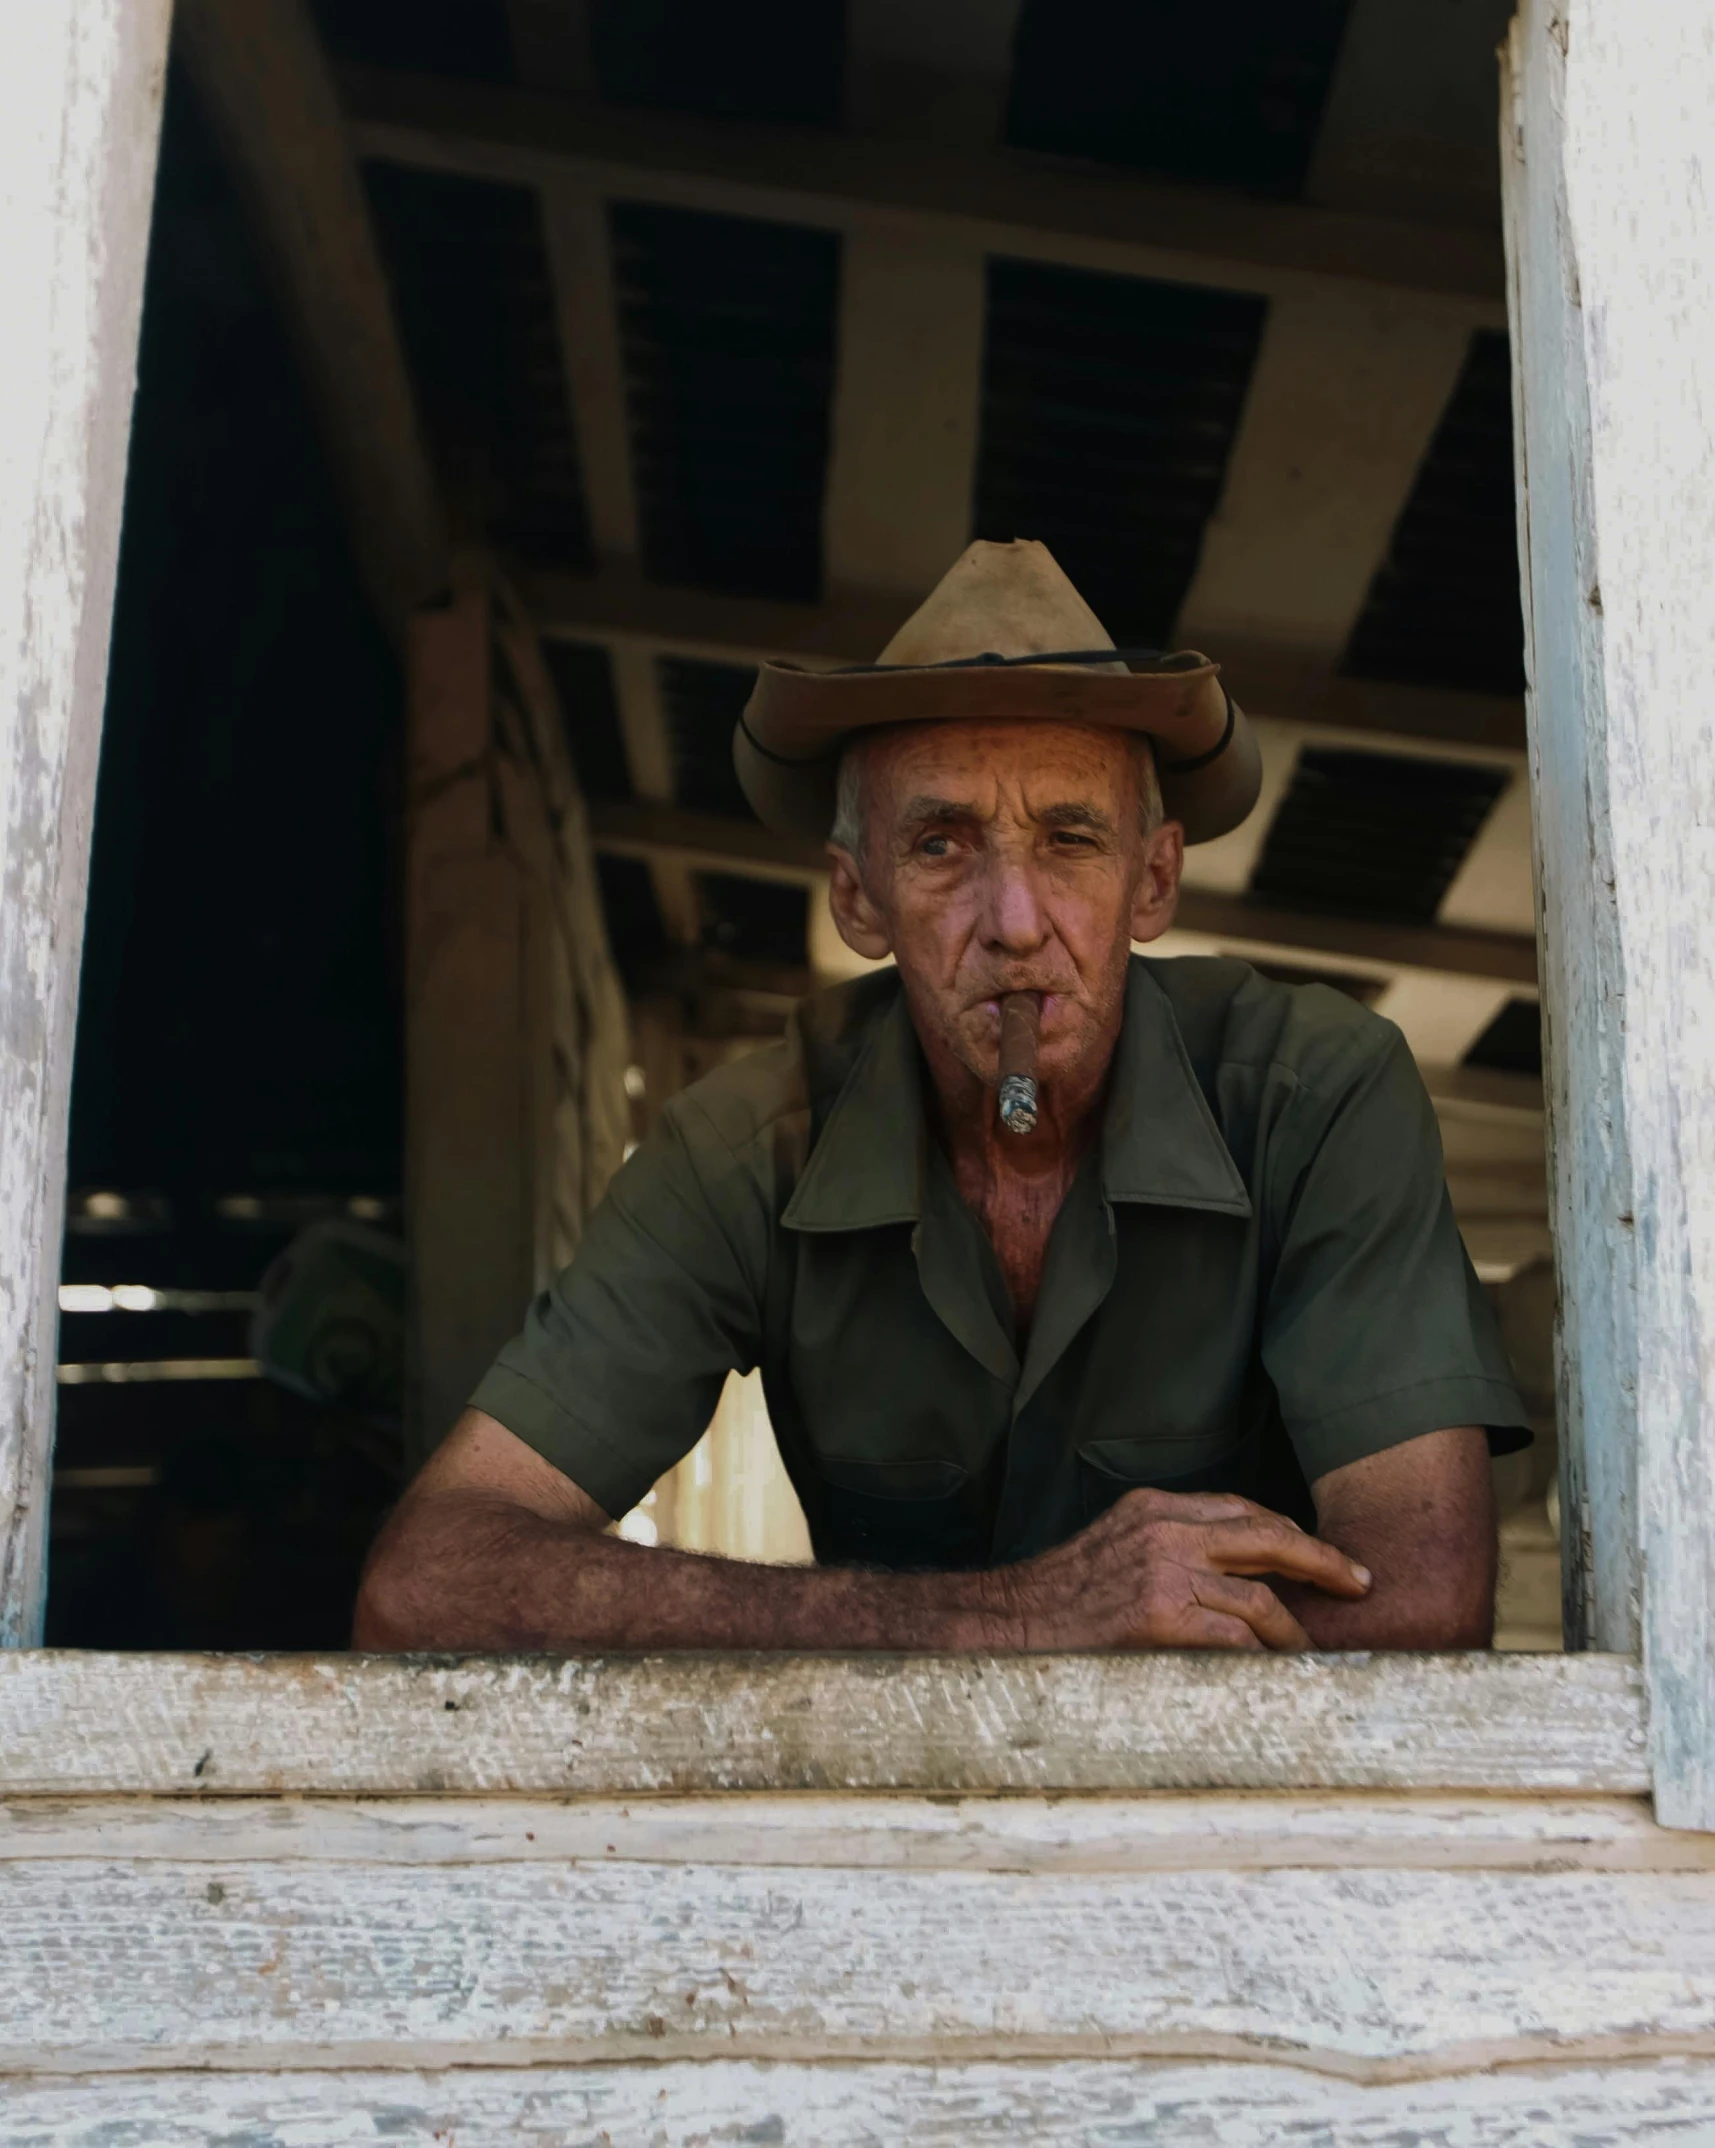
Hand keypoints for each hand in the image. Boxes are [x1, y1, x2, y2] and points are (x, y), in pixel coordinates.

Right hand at [983, 1489, 1371, 1651]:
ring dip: (1293, 1633)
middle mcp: (1166, 1532)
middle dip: (1323, 1561)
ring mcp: (1165, 1575)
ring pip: (1260, 1601)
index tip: (1323, 1556)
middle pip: (1269, 1537)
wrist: (1007, 1626)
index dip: (1291, 1533)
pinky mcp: (1162, 1621)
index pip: (1244, 1510)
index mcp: (1156, 1508)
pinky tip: (1271, 1673)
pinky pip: (1237, 1641)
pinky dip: (1262, 1660)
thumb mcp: (1116, 1546)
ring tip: (1305, 1656)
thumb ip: (1171, 1545)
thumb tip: (1235, 1570)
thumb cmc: (1062, 1597)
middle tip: (1359, 1582)